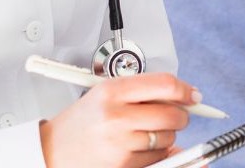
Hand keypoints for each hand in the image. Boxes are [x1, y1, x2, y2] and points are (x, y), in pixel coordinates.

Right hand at [39, 72, 200, 167]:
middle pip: (171, 113)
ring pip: (167, 138)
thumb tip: (184, 96)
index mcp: (114, 90)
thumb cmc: (82, 120)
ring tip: (148, 132)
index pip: (165, 84)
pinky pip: (156, 159)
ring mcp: (118, 143)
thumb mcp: (107, 92)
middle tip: (177, 115)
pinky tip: (141, 147)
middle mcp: (116, 116)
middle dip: (181, 115)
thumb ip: (143, 90)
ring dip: (167, 136)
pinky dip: (158, 155)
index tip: (193, 95)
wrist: (50, 151)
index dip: (185, 90)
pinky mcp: (121, 165)